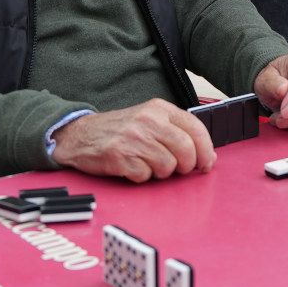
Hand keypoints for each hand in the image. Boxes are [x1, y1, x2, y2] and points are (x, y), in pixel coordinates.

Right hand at [50, 99, 214, 181]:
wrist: (81, 134)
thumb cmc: (120, 130)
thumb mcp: (150, 119)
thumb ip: (176, 132)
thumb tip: (205, 154)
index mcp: (159, 109)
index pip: (196, 128)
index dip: (206, 150)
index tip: (207, 163)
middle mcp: (148, 121)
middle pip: (186, 150)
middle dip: (187, 166)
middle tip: (178, 169)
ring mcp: (134, 138)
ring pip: (168, 166)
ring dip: (161, 172)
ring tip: (149, 164)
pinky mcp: (121, 156)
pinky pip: (145, 176)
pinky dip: (142, 177)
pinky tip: (133, 167)